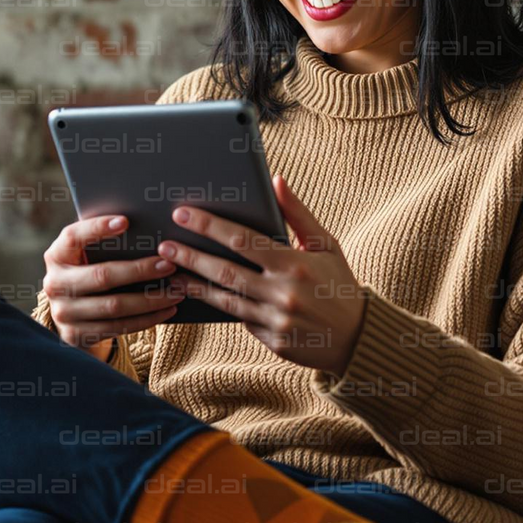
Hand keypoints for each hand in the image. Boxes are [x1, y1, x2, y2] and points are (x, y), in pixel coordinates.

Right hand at [41, 214, 184, 351]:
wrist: (73, 315)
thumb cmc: (89, 272)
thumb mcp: (87, 256)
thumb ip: (105, 243)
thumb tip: (147, 226)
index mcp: (56, 255)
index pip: (73, 237)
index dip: (97, 228)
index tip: (126, 221)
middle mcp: (54, 284)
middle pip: (101, 276)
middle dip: (139, 270)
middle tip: (169, 265)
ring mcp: (63, 313)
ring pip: (114, 306)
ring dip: (150, 299)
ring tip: (177, 291)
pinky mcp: (76, 335)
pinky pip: (118, 327)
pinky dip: (146, 319)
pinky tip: (167, 310)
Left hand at [157, 174, 366, 375]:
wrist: (357, 336)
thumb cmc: (339, 283)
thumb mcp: (325, 244)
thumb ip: (298, 214)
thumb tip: (276, 181)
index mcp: (294, 264)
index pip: (242, 240)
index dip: (209, 226)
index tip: (183, 214)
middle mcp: (282, 293)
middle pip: (225, 272)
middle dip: (191, 256)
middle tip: (164, 245)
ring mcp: (276, 321)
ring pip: (225, 300)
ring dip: (194, 286)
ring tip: (170, 274)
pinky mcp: (273, 342)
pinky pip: (240, 320)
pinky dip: (220, 307)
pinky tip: (198, 296)